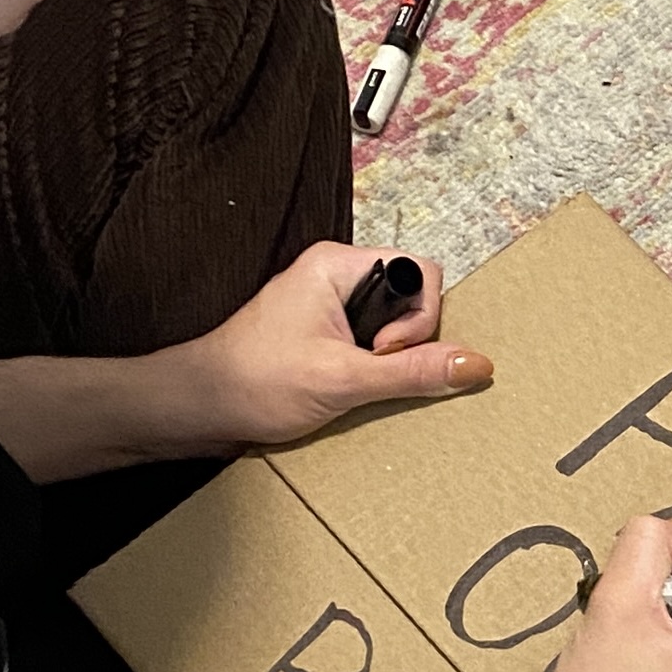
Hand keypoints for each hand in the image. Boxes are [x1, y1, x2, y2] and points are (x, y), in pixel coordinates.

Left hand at [186, 242, 491, 448]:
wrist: (197, 407)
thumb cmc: (253, 382)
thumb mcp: (344, 380)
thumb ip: (412, 371)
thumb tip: (474, 364)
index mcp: (336, 264)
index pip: (419, 272)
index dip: (416, 319)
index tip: (383, 351)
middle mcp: (333, 274)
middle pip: (409, 297)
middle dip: (403, 341)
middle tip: (366, 369)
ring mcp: (326, 302)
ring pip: (390, 321)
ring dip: (384, 358)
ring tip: (349, 380)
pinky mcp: (321, 330)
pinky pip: (368, 339)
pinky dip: (367, 367)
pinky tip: (342, 386)